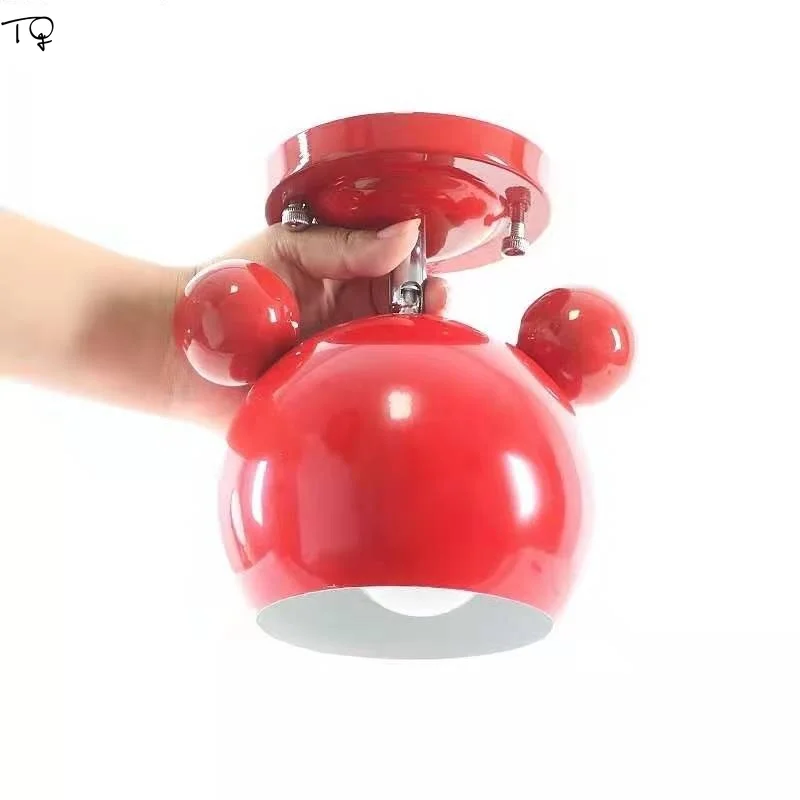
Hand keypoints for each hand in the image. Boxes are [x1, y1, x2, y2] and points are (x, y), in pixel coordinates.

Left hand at [168, 220, 447, 427]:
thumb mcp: (292, 247)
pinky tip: (399, 378)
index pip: (403, 279)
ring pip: (396, 359)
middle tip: (433, 303)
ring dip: (415, 348)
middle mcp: (352, 325)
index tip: (432, 279)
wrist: (184, 341)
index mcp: (348, 285)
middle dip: (430, 312)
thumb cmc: (230, 287)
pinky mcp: (330, 400)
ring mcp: (343, 363)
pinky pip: (371, 400)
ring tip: (418, 336)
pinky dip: (390, 391)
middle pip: (409, 321)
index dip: (423, 277)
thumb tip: (408, 232)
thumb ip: (348, 245)